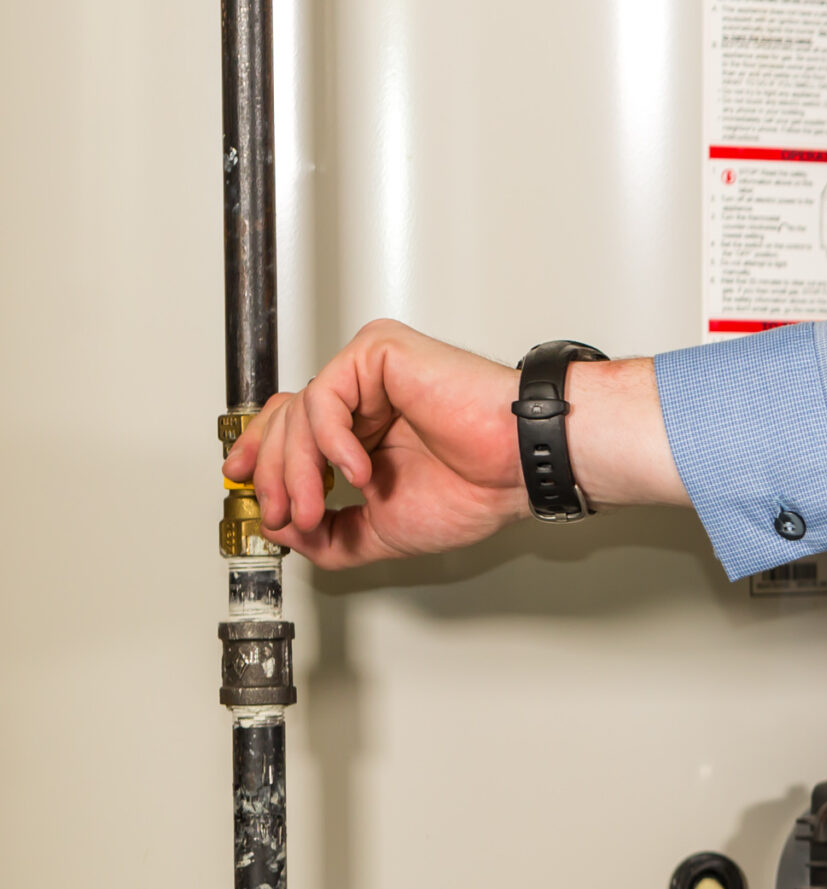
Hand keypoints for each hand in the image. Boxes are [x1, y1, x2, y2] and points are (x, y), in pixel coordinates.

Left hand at [220, 319, 681, 568]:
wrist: (518, 465)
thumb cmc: (478, 488)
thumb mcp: (382, 530)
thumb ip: (331, 534)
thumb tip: (285, 530)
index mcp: (369, 427)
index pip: (294, 428)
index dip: (261, 457)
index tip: (244, 487)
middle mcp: (368, 394)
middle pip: (284, 419)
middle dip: (273, 475)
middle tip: (284, 513)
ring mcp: (372, 372)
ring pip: (298, 412)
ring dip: (297, 471)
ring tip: (317, 505)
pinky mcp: (379, 354)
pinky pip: (325, 395)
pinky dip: (330, 441)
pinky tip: (357, 470)